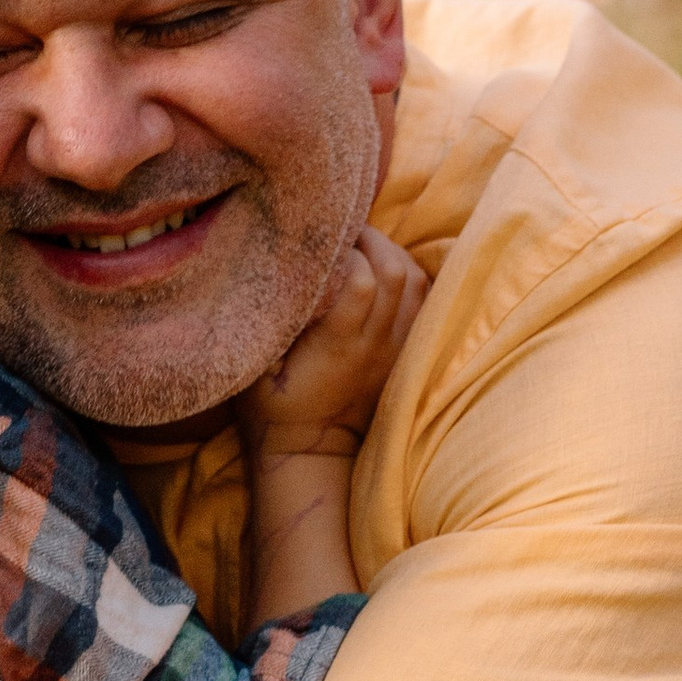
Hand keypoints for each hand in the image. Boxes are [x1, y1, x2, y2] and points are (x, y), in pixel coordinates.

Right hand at [242, 226, 426, 461]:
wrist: (310, 451)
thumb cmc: (273, 406)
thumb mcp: (257, 365)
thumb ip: (272, 320)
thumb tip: (278, 269)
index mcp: (339, 347)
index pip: (363, 281)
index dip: (346, 251)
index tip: (324, 241)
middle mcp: (376, 346)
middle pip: (396, 273)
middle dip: (374, 241)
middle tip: (346, 229)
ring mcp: (396, 350)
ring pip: (416, 283)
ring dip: (393, 253)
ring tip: (364, 244)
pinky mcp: (404, 353)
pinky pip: (424, 301)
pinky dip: (409, 275)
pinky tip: (386, 267)